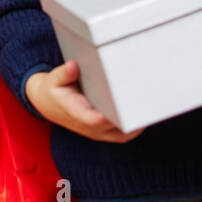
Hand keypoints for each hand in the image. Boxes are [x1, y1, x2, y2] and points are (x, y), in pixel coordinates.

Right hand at [25, 60, 143, 142]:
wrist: (49, 104)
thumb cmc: (54, 89)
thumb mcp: (53, 79)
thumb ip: (63, 74)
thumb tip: (72, 66)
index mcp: (76, 113)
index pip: (94, 119)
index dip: (110, 116)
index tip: (126, 106)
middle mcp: (88, 126)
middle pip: (114, 127)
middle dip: (130, 118)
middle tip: (148, 103)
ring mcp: (96, 132)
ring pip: (121, 135)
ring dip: (136, 125)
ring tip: (153, 109)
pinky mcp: (103, 131)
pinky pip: (122, 135)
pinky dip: (134, 128)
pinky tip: (145, 115)